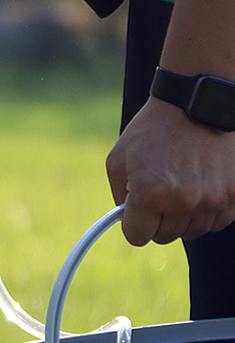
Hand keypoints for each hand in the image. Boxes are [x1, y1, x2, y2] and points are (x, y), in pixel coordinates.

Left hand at [106, 97, 234, 244]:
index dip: (133, 223)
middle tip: (159, 191)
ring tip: (180, 185)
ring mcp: (213, 201)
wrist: (197, 105)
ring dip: (183, 216)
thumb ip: (119, 195)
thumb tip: (126, 218)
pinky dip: (206, 210)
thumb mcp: (119, 159)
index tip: (136, 211)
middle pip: (164, 236)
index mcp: (149, 195)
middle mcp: (183, 202)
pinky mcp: (234, 197)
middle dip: (157, 219)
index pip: (137, 237)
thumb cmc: (154, 130)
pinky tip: (200, 185)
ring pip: (192, 231)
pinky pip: (216, 222)